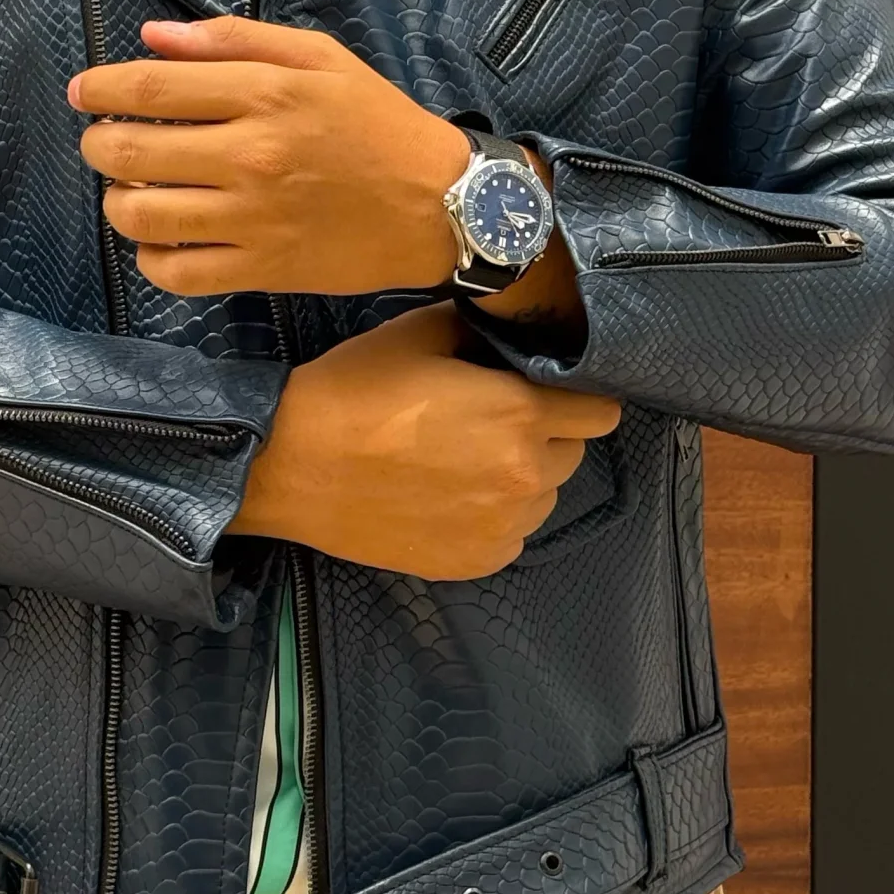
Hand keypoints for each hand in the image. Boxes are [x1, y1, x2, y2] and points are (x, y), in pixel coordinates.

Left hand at [69, 15, 467, 295]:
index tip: (84, 93)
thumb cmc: (377, 124)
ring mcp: (253, 218)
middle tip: (105, 143)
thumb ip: (234, 41)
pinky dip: (150, 257)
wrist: (439, 205)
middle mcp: (251, 156)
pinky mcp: (261, 268)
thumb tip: (153, 36)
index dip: (101, 90)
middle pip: (132, 152)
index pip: (151, 89)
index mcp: (264, 94)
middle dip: (99, 145)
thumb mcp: (319, 58)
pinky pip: (176, 272)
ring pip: (142, 215)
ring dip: (117, 200)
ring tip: (130, 190)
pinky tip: (160, 237)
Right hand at [228, 303, 621, 580]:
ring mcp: (502, 527)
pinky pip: (511, 534)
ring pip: (544, 497)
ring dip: (520, 479)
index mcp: (520, 414)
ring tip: (461, 462)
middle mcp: (524, 476)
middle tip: (488, 423)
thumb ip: (486, 331)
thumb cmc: (353, 392)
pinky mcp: (476, 562)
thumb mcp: (422, 334)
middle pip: (573, 454)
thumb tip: (517, 332)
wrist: (291, 466)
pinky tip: (445, 496)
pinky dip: (492, 517)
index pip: (601, 410)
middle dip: (544, 435)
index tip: (544, 392)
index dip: (576, 396)